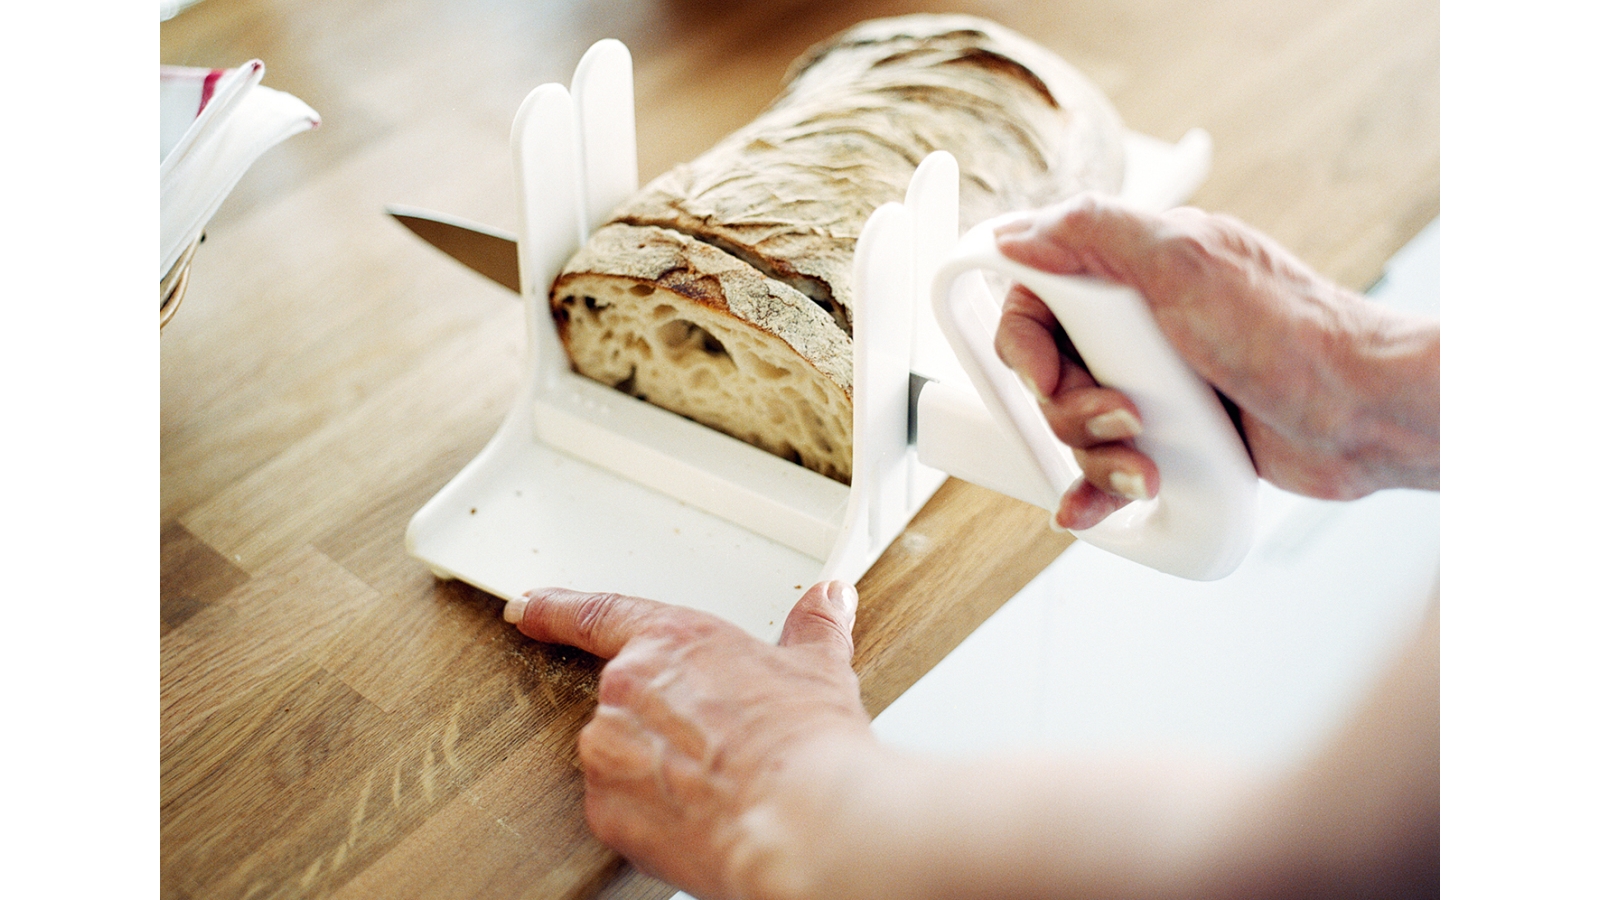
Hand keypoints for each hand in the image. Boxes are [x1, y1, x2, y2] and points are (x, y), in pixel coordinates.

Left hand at [504, 582, 873, 899]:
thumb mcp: (818, 670)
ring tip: (720, 787)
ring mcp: (609, 752)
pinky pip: (623, 810)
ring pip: (622, 760)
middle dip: (663, 726)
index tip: (526, 610)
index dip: (554, 610)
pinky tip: (702, 818)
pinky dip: (655, 816)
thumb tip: (830, 601)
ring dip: (658, 772)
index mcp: (672, 641)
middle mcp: (627, 690)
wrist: (800, 820)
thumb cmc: (805, 746)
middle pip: (627, 703)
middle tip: (715, 747)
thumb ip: (813, 630)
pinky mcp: (606, 812)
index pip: (597, 615)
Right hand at [993, 193, 1438, 529]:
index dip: (1025, 343)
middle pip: (1049, 372)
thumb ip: (1094, 234)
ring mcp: (1156, 381)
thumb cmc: (1288, 333)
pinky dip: (1093, 488)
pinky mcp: (1173, 435)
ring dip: (1096, 454)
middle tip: (1124, 415)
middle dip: (1070, 409)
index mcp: (1135, 267)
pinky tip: (1085, 510)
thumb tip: (1015, 234)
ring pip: (1076, 425)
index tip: (1045, 374)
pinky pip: (1106, 465)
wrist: (1360, 414)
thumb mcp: (1183, 263)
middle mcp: (1140, 322)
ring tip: (1147, 465)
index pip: (1035, 296)